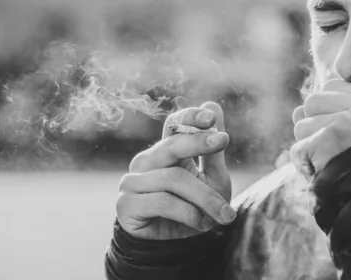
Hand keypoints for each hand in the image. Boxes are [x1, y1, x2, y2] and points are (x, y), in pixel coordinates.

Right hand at [116, 101, 235, 239]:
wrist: (176, 247)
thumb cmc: (195, 207)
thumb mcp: (211, 176)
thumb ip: (212, 146)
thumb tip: (213, 104)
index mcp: (166, 151)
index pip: (173, 124)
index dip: (190, 117)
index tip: (212, 119)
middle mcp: (147, 161)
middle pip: (171, 144)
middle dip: (199, 142)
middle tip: (223, 141)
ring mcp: (133, 181)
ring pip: (174, 178)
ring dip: (205, 197)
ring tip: (224, 214)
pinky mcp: (126, 204)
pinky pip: (162, 201)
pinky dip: (189, 213)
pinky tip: (201, 223)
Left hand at [290, 79, 350, 177]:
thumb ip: (334, 112)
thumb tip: (296, 111)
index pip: (332, 86)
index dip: (329, 112)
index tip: (342, 133)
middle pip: (312, 101)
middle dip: (315, 127)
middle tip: (336, 149)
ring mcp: (347, 122)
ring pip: (302, 125)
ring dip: (310, 148)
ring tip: (333, 162)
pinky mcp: (328, 140)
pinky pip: (298, 149)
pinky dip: (305, 166)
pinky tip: (325, 172)